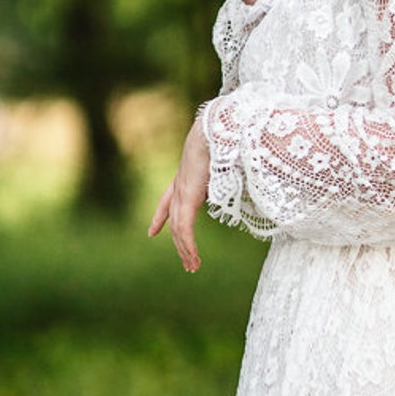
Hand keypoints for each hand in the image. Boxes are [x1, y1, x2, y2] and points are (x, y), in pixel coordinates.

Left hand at [149, 112, 211, 271]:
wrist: (215, 129)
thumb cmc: (224, 138)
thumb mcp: (224, 159)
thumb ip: (227, 171)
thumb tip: (241, 170)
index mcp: (186, 177)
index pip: (167, 201)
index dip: (160, 216)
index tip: (152, 231)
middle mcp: (180, 186)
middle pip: (175, 221)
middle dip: (179, 243)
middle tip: (187, 261)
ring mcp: (182, 192)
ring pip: (179, 229)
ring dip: (186, 250)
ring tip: (193, 266)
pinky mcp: (188, 198)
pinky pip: (185, 228)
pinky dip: (188, 244)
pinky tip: (192, 257)